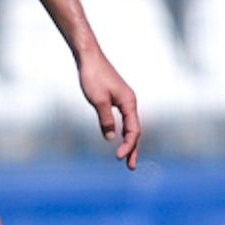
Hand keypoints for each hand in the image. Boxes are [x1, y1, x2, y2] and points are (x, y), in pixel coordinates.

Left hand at [78, 52, 141, 169]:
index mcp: (129, 103)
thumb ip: (106, 119)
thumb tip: (111, 137)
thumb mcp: (98, 100)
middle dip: (133, 149)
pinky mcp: (117, 98)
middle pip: (135, 130)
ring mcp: (124, 100)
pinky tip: (119, 137)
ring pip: (130, 125)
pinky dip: (124, 131)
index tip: (118, 158)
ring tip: (125, 158)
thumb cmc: (92, 76)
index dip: (128, 145)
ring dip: (129, 142)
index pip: (133, 130)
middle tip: (131, 167)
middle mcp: (130, 102)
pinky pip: (124, 119)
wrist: (89, 57)